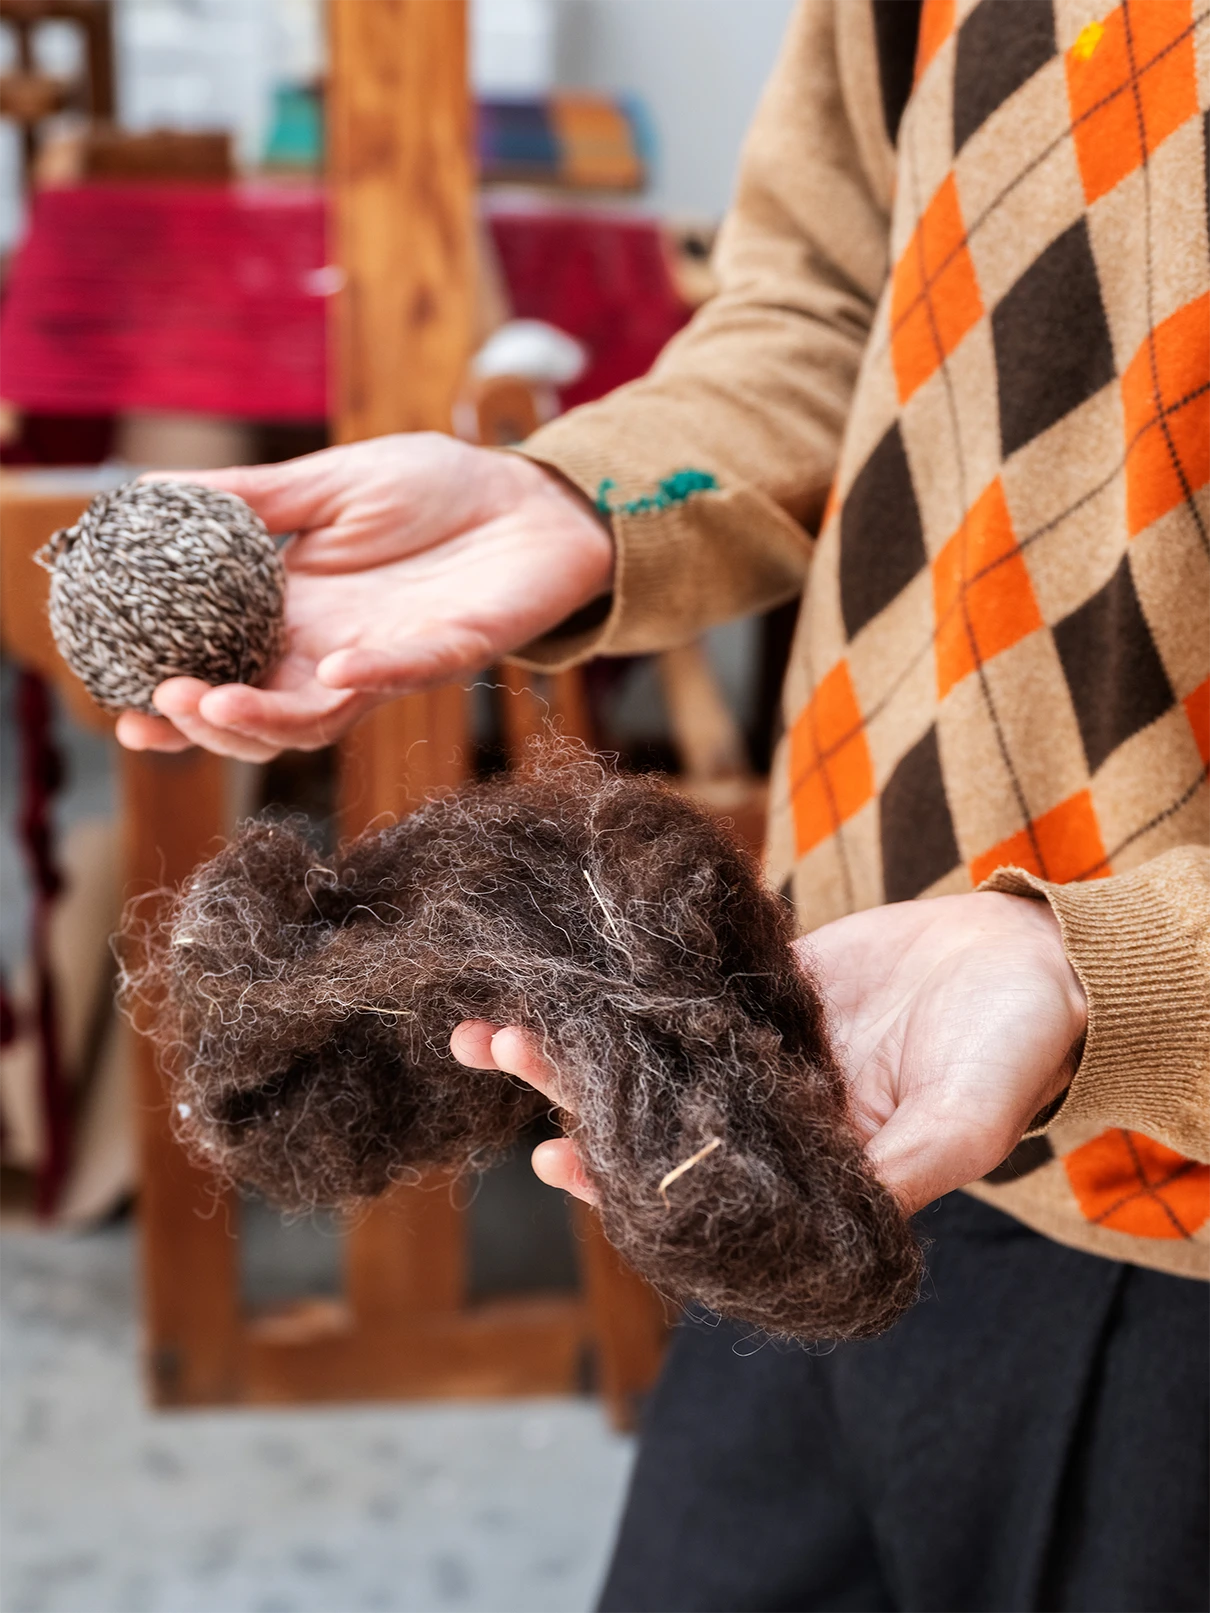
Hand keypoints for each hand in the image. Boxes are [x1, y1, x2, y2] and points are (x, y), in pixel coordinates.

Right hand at [114, 434, 613, 758]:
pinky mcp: (454, 649)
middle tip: (160, 709)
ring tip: (214, 704)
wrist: (529, 495)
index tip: (122, 709)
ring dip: (268, 717)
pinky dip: (374, 674)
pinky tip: (336, 666)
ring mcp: (394, 659)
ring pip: (323, 716)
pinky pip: (410, 672)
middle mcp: (336, 651)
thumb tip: (149, 492)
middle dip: (207, 723)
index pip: (225, 671)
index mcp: (299, 616)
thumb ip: (253, 501)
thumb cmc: (434, 491)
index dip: (178, 700)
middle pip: (263, 714)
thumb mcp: (328, 484)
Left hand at [450, 891, 1087, 1214]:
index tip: (557, 1157)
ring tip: (498, 1023)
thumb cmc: (1012, 1048)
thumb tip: (840, 1218)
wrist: (1028, 958)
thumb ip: (904, 1169)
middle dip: (573, 1095)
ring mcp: (757, 1053)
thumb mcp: (966, 1120)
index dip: (624, 1180)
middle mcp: (770, 1121)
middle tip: (503, 1055)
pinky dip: (620, 985)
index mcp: (810, 1173)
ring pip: (649, 1057)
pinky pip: (677, 990)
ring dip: (575, 1042)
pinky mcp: (758, 990)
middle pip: (652, 1120)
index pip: (698, 1191)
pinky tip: (566, 968)